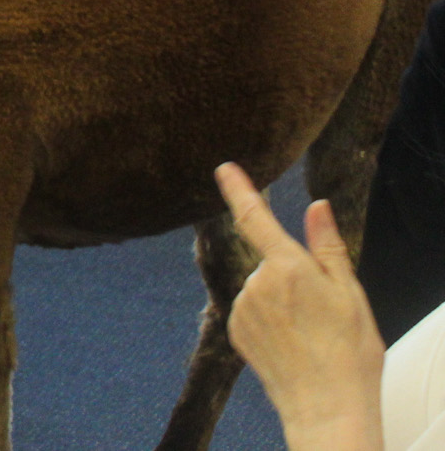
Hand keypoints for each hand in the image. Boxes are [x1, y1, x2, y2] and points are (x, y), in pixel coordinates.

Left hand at [215, 163, 384, 450]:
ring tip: (308, 334)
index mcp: (288, 267)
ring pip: (260, 289)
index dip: (239, 189)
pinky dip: (266, 321)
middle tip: (321, 313)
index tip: (224, 168)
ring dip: (278, 301)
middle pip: (270, 264)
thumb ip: (327, 246)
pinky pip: (249, 312)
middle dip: (290, 277)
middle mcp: (257, 283)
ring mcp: (241, 308)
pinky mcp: (232, 331)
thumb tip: (316, 206)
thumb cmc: (349, 351)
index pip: (256, 218)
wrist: (327, 405)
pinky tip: (289, 344)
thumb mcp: (350, 293)